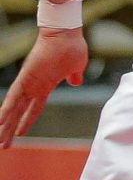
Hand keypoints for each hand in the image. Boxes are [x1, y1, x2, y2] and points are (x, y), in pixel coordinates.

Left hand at [0, 29, 88, 146]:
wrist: (65, 33)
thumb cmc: (72, 47)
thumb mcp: (77, 66)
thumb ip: (74, 76)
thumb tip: (76, 82)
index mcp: (44, 85)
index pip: (33, 108)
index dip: (25, 121)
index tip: (19, 134)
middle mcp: (33, 86)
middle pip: (19, 113)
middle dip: (10, 130)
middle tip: (3, 146)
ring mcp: (28, 83)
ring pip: (13, 109)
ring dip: (4, 126)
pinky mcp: (25, 79)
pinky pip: (12, 98)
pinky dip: (5, 110)